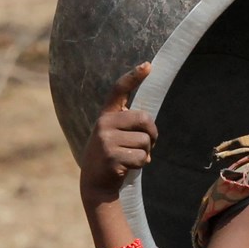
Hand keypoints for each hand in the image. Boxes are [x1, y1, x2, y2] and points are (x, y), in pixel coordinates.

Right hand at [80, 62, 158, 204]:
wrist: (95, 183)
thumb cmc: (112, 155)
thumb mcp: (113, 134)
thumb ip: (126, 124)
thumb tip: (149, 126)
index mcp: (106, 115)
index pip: (119, 90)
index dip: (134, 76)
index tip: (148, 65)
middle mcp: (104, 123)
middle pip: (144, 118)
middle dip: (153, 133)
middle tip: (150, 144)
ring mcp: (106, 140)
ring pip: (146, 141)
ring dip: (146, 153)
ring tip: (131, 157)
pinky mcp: (112, 157)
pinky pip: (142, 157)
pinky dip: (142, 164)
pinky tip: (127, 167)